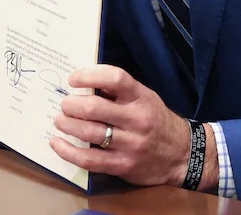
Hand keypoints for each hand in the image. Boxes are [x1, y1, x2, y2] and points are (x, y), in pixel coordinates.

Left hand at [50, 64, 218, 190]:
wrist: (182, 155)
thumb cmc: (156, 121)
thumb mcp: (145, 98)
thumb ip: (119, 92)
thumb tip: (84, 85)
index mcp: (141, 97)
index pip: (115, 79)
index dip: (89, 75)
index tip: (73, 79)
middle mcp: (137, 120)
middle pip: (95, 108)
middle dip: (71, 104)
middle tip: (64, 104)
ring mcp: (130, 144)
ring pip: (89, 133)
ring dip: (67, 125)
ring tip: (59, 120)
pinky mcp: (122, 165)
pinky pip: (89, 159)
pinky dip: (68, 151)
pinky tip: (57, 143)